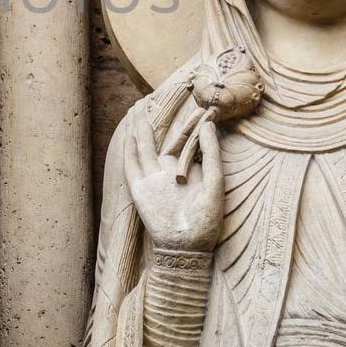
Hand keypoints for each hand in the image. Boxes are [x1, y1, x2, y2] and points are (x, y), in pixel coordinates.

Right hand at [125, 110, 222, 252]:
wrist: (188, 245)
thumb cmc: (207, 218)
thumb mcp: (215, 182)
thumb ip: (211, 154)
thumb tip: (209, 125)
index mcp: (188, 172)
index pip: (185, 143)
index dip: (187, 126)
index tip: (193, 107)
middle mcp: (169, 173)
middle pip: (161, 142)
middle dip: (157, 123)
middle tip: (151, 101)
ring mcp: (153, 181)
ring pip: (144, 149)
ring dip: (141, 132)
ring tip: (137, 113)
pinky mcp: (140, 190)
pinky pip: (132, 166)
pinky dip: (130, 150)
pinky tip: (130, 136)